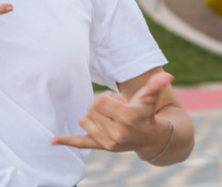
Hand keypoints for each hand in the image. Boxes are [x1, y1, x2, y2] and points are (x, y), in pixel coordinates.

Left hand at [52, 71, 174, 159]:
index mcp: (126, 117)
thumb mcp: (150, 98)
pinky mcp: (100, 147)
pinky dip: (66, 141)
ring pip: (84, 121)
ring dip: (91, 116)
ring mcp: (107, 141)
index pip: (100, 101)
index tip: (113, 100)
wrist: (150, 138)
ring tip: (105, 117)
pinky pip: (81, 143)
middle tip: (111, 109)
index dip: (105, 97)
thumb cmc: (146, 113)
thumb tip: (168, 75)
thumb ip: (156, 85)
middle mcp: (116, 132)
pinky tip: (53, 140)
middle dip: (99, 105)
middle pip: (91, 109)